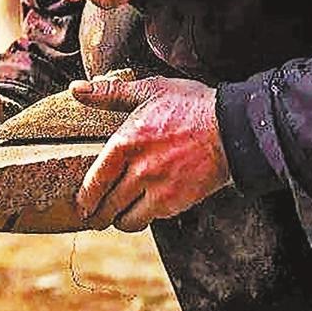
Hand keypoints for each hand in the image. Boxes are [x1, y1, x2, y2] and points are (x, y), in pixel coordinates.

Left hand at [70, 76, 230, 231]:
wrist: (234, 128)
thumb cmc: (192, 107)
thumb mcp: (149, 90)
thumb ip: (110, 94)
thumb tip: (76, 89)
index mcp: (126, 142)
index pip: (95, 181)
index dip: (85, 198)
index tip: (81, 205)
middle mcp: (139, 169)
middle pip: (107, 206)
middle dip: (97, 215)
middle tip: (92, 218)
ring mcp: (158, 189)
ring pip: (126, 219)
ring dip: (118, 221)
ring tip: (115, 218)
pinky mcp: (175, 202)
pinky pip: (148, 220)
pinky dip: (141, 219)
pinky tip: (140, 212)